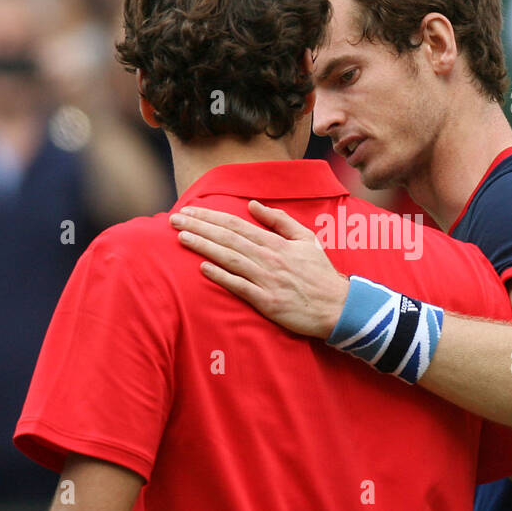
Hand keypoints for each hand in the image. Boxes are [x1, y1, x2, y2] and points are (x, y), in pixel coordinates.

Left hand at [169, 200, 349, 337]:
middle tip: (174, 219)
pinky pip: (240, 286)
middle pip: (228, 238)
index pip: (237, 224)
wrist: (337, 306)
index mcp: (276, 243)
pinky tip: (203, 268)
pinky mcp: (267, 302)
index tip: (190, 210)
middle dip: (199, 227)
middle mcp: (269, 258)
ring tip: (181, 237)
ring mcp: (267, 280)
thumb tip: (253, 204)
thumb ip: (279, 220)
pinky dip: (221, 276)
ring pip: (230, 259)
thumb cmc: (320, 273)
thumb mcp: (306, 239)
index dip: (211, 216)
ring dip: (204, 246)